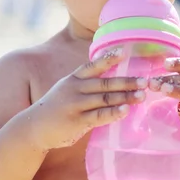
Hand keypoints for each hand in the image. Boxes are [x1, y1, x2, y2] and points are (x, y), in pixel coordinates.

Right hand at [30, 48, 147, 149]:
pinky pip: (99, 116)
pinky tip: (126, 110)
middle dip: (127, 81)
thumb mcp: (65, 91)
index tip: (125, 51)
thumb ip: (84, 86)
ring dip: (125, 96)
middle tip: (145, 80)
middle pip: (105, 82)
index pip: (92, 65)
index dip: (108, 58)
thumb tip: (111, 84)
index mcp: (73, 79)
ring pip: (105, 98)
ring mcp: (76, 105)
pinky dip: (114, 112)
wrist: (33, 128)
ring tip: (142, 95)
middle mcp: (75, 89)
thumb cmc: (55, 110)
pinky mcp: (77, 121)